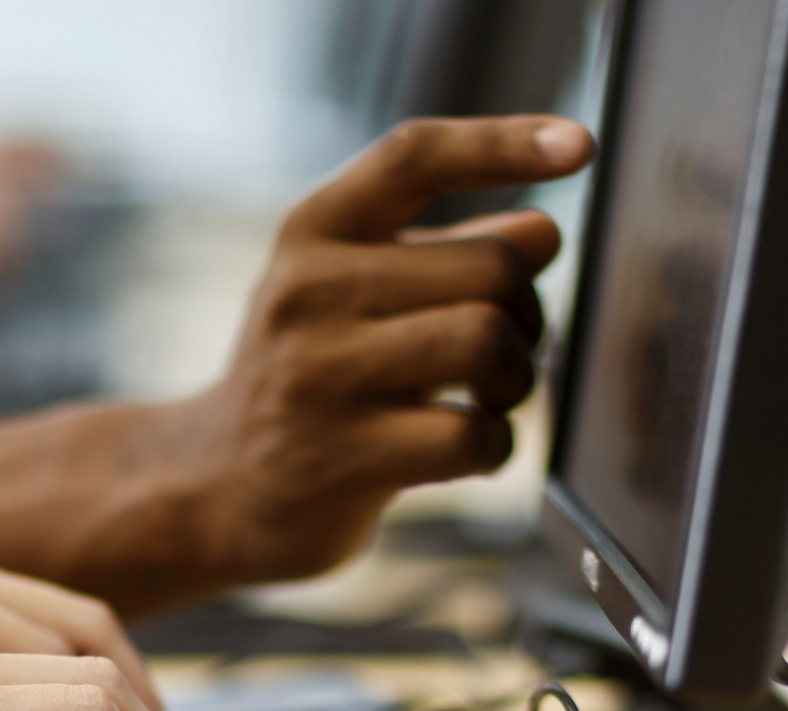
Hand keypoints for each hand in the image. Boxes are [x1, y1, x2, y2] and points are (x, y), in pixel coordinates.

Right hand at [154, 115, 594, 585]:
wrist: (210, 490)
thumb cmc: (302, 385)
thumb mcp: (349, 298)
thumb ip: (441, 258)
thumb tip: (542, 231)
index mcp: (309, 235)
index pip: (415, 156)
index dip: (505, 142)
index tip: (576, 149)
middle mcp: (307, 295)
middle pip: (487, 266)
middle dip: (524, 313)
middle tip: (505, 352)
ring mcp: (320, 379)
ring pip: (484, 341)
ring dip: (515, 377)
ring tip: (490, 399)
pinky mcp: (341, 462)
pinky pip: (470, 435)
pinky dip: (494, 444)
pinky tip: (469, 450)